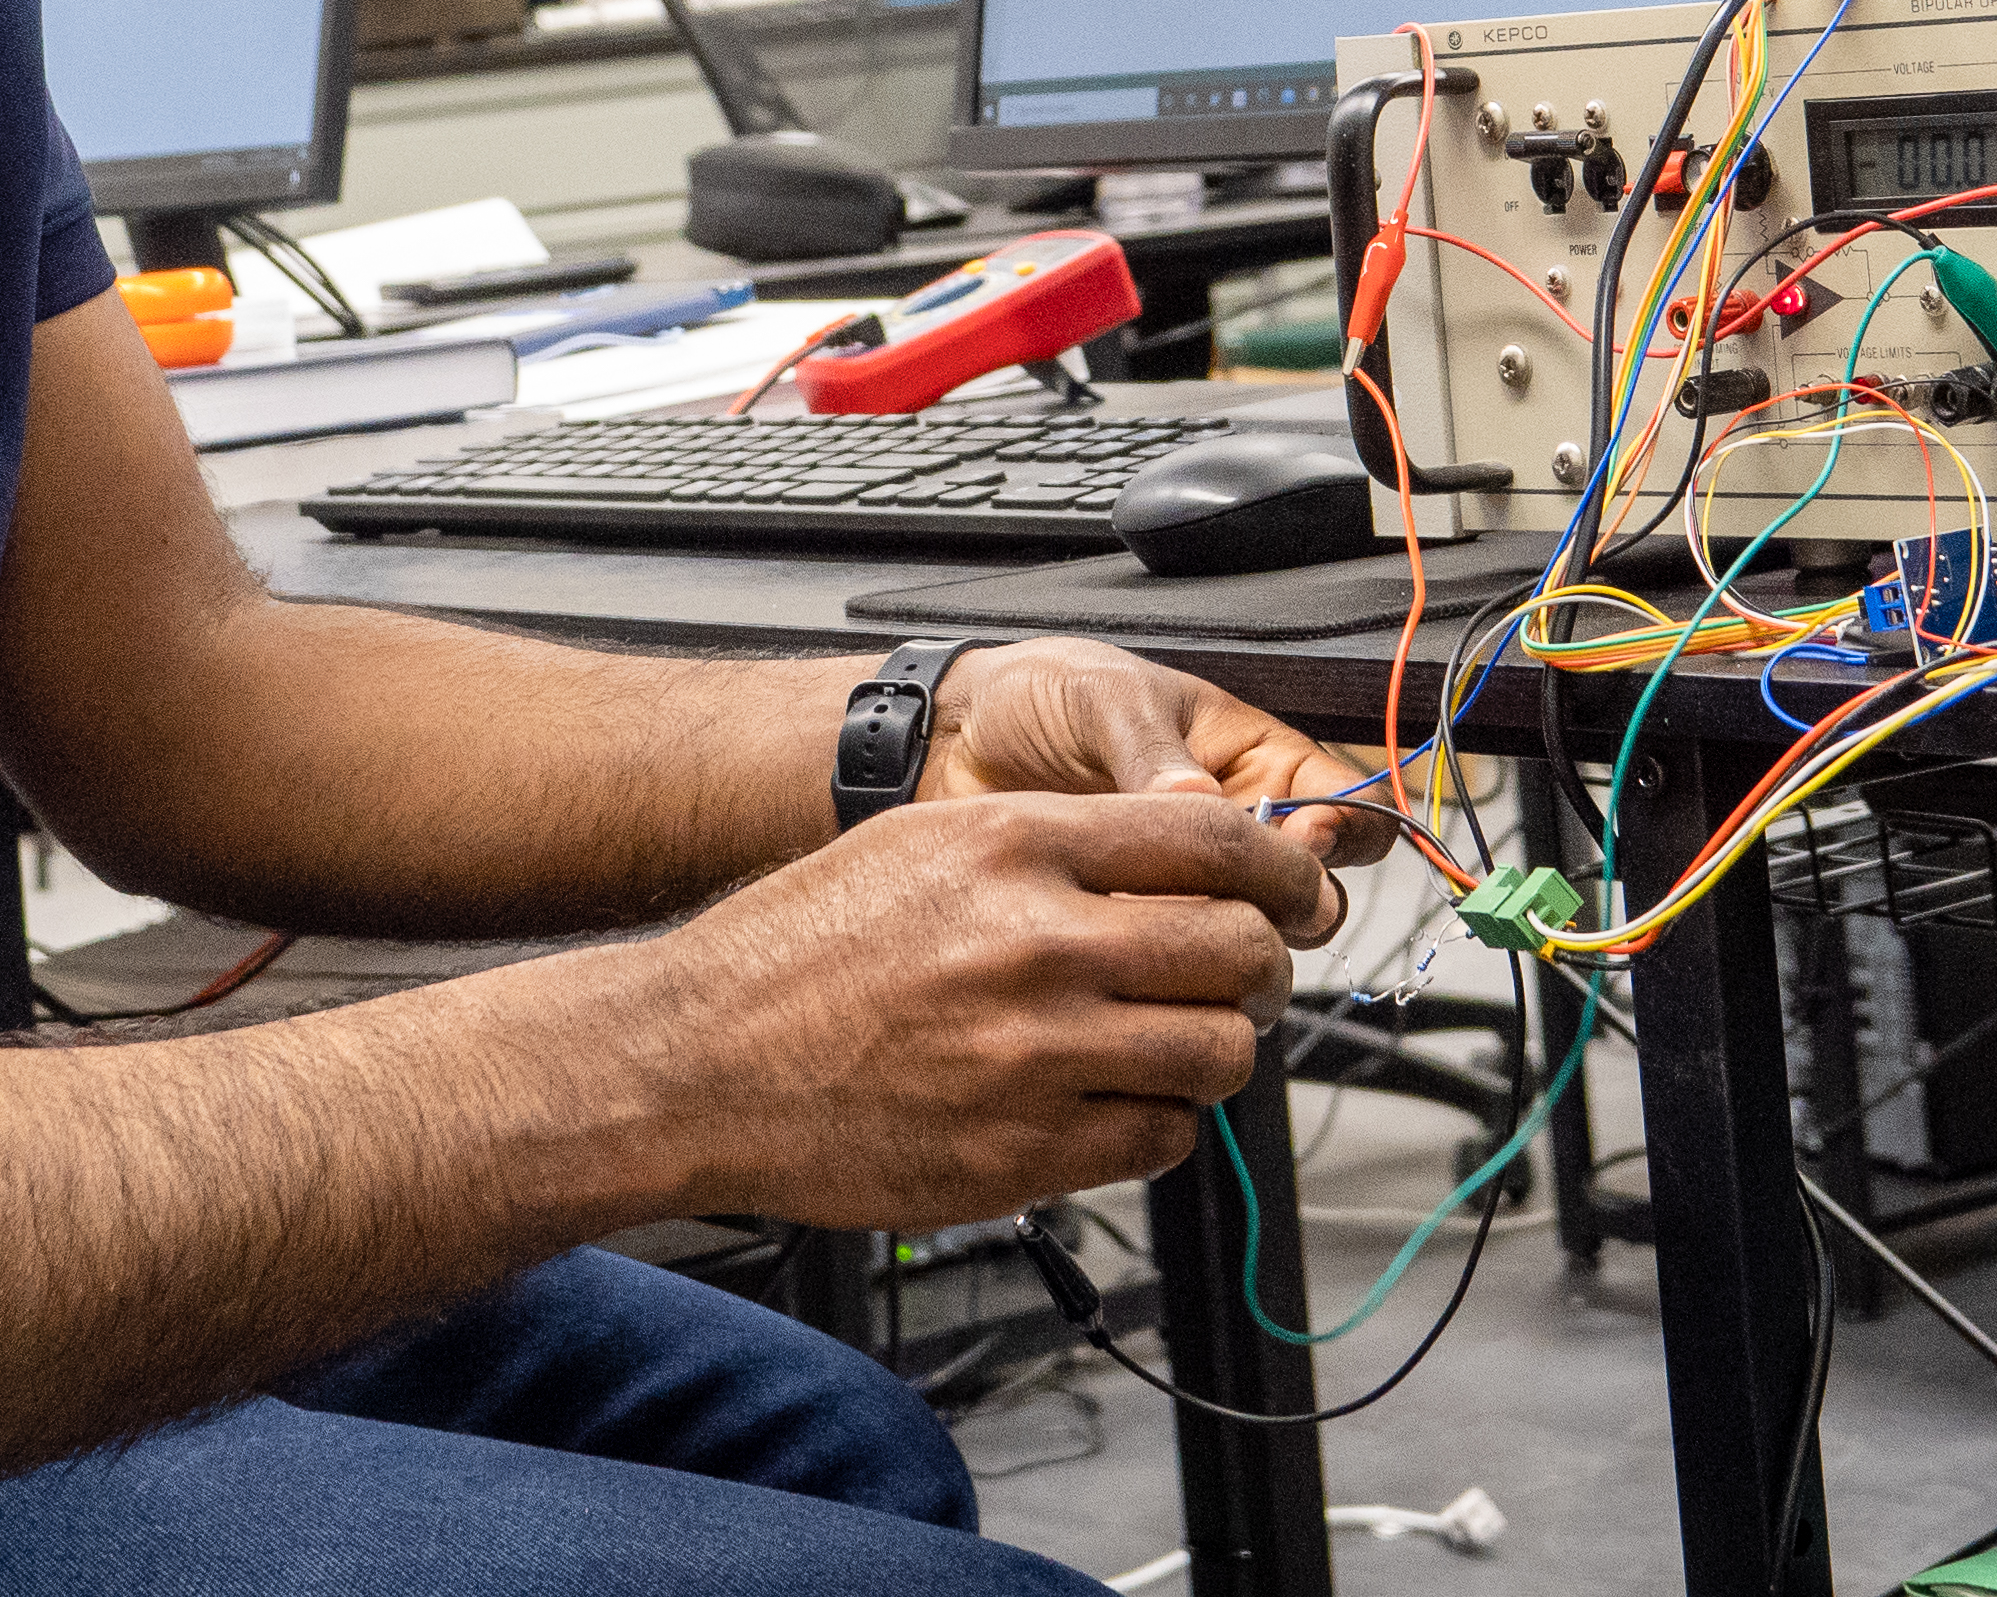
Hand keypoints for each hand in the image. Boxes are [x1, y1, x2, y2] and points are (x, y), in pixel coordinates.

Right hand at [604, 792, 1318, 1226]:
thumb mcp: (921, 844)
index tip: (1299, 896)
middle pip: (1239, 952)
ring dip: (1212, 1053)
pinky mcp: (1023, 1154)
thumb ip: (1059, 846)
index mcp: (1013, 847)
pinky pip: (1161, 1139)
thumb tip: (1188, 859)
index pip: (1216, 842)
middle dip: (1258, 969)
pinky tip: (1106, 1102)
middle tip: (1236, 980)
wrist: (696, 1064)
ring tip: (1164, 1045)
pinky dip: (1156, 1124)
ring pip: (1219, 1055)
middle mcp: (1035, 944)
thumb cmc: (796, 953)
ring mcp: (1033, 1056)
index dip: (1285, 873)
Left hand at [914, 638, 1401, 923]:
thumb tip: (1201, 805)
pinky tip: (1124, 938)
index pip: (1347, 802)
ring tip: (1168, 915)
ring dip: (1224, 938)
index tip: (1310, 840)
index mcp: (1252, 758)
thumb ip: (1156, 756)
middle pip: (1312, 891)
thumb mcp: (1104, 702)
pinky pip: (1176, 965)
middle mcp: (1234, 831)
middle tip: (1242, 896)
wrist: (950, 743)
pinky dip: (1162, 962)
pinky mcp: (1137, 933)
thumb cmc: (1037, 696)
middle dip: (1292, 903)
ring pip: (1249, 938)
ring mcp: (1187, 888)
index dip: (1347, 829)